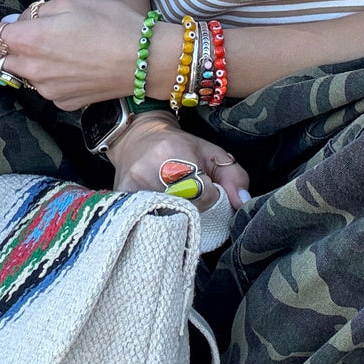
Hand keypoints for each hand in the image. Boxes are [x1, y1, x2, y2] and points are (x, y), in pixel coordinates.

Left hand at [0, 0, 143, 108]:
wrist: (145, 60)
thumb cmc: (112, 23)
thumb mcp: (71, 1)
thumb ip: (36, 11)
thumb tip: (20, 21)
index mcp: (31, 40)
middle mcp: (33, 69)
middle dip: (1, 44)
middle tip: (22, 30)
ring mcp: (47, 90)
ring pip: (20, 75)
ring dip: (25, 60)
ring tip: (52, 46)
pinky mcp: (63, 102)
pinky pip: (43, 87)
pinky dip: (47, 75)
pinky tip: (70, 63)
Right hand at [108, 114, 250, 211]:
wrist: (137, 139)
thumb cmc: (179, 147)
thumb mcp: (211, 153)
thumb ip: (234, 176)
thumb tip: (243, 203)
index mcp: (174, 152)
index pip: (203, 193)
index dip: (210, 196)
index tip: (205, 190)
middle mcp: (149, 169)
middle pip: (183, 209)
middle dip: (193, 210)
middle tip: (190, 200)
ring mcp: (131, 187)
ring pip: (164, 219)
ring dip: (174, 219)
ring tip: (174, 207)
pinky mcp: (120, 199)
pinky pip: (144, 223)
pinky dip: (155, 224)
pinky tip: (158, 214)